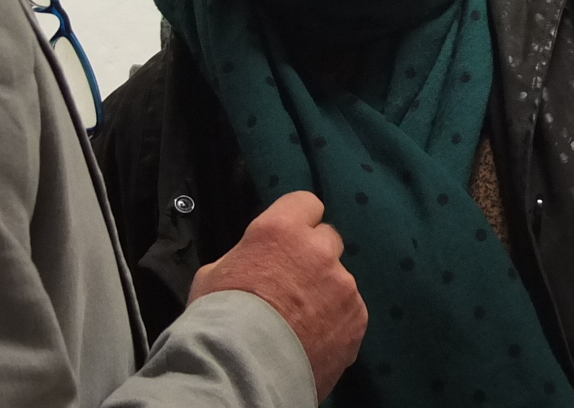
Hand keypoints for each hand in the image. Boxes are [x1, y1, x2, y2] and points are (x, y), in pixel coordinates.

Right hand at [188, 190, 365, 401]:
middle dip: (315, 256)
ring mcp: (343, 285)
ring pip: (340, 279)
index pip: (306, 202)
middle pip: (328, 239)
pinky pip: (350, 311)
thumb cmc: (219, 319)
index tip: (290, 239)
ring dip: (326, 292)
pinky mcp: (357, 319)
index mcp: (281, 229)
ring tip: (302, 322)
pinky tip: (314, 339)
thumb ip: (246, 255)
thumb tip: (254, 260)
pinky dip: (337, 322)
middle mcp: (319, 250)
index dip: (297, 221)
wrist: (243, 372)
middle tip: (294, 283)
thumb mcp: (216, 273)